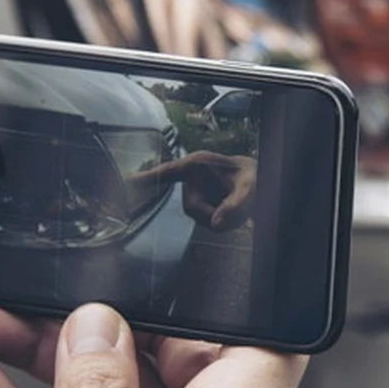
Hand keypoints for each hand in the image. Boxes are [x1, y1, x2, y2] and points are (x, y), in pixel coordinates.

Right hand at [130, 151, 256, 231]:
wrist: (262, 183)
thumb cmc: (256, 177)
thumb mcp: (251, 187)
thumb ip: (236, 205)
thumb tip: (216, 223)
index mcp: (199, 164)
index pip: (168, 172)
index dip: (147, 178)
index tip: (126, 181)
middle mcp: (194, 179)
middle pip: (192, 208)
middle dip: (215, 214)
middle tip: (239, 211)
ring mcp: (198, 193)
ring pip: (201, 218)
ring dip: (222, 219)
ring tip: (241, 207)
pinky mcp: (203, 205)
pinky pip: (208, 222)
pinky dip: (224, 221)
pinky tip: (235, 212)